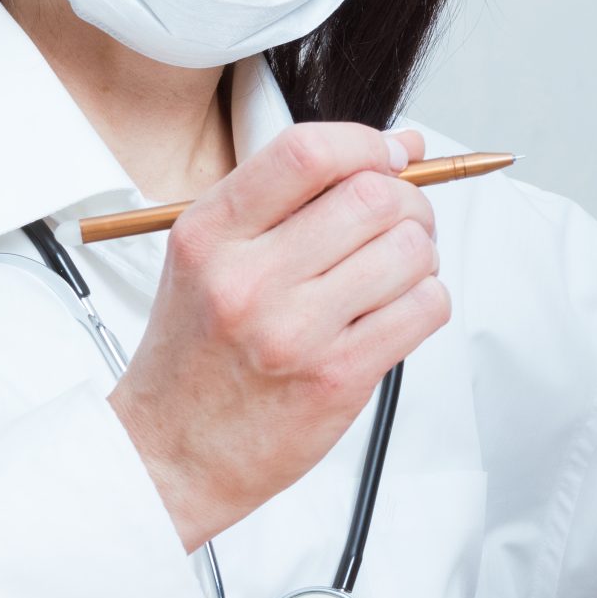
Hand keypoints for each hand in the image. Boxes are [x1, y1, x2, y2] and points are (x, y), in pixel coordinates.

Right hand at [109, 123, 449, 549]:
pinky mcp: (336, 378)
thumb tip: (401, 148)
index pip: (306, 153)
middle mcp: (248, 279)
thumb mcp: (211, 256)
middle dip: (408, 200)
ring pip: (410, 251)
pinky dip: (427, 299)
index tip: (391, 155)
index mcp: (210, 234)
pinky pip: (424, 308)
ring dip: (421, 253)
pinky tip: (397, 309)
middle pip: (372, 198)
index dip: (368, 143)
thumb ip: (293, 197)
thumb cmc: (196, 353)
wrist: (169, 453)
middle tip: (402, 219)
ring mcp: (294, 331)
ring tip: (395, 270)